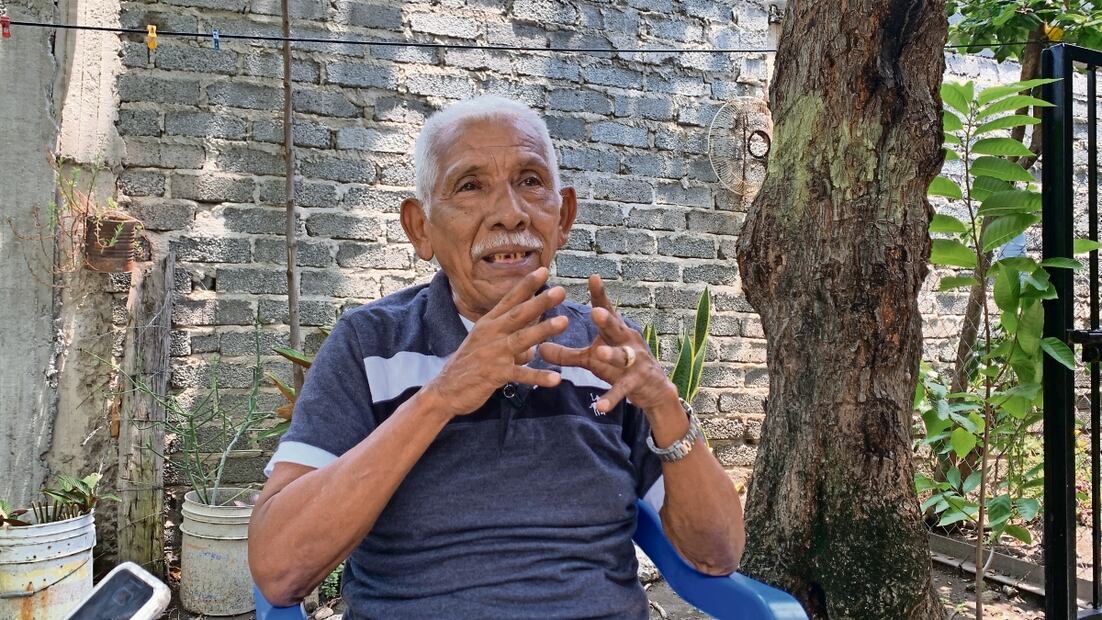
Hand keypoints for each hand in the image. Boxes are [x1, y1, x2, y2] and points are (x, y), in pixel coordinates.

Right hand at [424, 267, 567, 418]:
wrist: (445, 391)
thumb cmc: (468, 366)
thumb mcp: (486, 346)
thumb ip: (511, 343)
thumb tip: (532, 347)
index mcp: (488, 324)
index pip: (509, 300)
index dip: (526, 285)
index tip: (544, 270)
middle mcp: (491, 334)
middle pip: (518, 315)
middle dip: (540, 301)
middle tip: (560, 290)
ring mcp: (493, 354)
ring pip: (522, 339)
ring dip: (543, 330)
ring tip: (564, 321)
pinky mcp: (495, 374)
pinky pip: (521, 374)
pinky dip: (538, 376)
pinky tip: (556, 378)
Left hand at [539, 275, 678, 413]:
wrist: (655, 390)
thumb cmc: (620, 367)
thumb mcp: (592, 359)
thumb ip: (567, 354)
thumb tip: (539, 348)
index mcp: (616, 331)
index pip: (606, 309)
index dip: (600, 294)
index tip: (593, 277)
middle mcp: (628, 342)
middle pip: (616, 329)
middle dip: (607, 320)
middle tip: (596, 311)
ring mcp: (635, 362)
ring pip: (622, 357)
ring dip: (612, 355)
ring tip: (599, 353)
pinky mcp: (637, 383)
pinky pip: (622, 390)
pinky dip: (611, 398)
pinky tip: (599, 407)